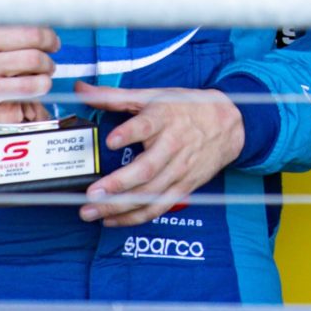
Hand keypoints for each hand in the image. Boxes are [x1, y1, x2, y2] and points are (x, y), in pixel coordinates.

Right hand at [0, 25, 57, 113]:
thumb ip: (7, 21)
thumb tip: (45, 22)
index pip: (28, 29)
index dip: (47, 35)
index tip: (51, 39)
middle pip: (34, 47)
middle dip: (49, 50)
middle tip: (50, 52)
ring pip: (33, 68)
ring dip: (48, 68)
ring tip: (46, 68)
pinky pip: (24, 89)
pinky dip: (40, 85)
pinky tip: (39, 82)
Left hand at [73, 81, 244, 226]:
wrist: (229, 124)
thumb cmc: (186, 108)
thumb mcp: (153, 96)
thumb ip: (115, 96)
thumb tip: (82, 90)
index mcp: (164, 117)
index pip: (147, 125)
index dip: (129, 133)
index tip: (111, 141)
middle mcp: (173, 145)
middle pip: (147, 168)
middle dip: (118, 184)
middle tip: (92, 193)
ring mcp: (179, 169)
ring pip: (150, 193)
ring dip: (120, 205)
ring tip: (92, 212)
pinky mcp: (184, 186)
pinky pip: (158, 206)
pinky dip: (136, 216)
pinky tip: (112, 220)